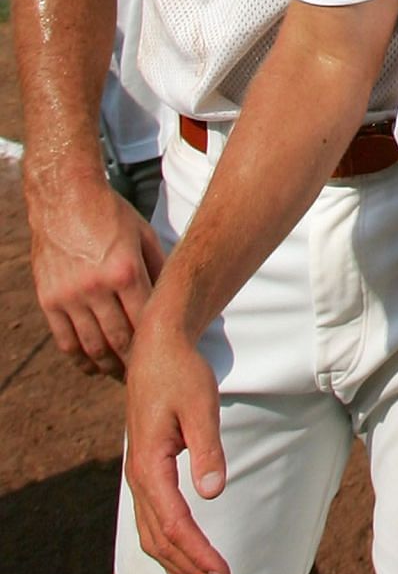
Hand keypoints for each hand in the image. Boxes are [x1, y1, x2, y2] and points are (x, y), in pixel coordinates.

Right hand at [26, 166, 165, 374]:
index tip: (164, 358)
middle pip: (118, 340)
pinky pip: (65, 340)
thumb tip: (173, 301)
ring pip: (91, 346)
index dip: (154, 345)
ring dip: (108, 366)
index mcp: (125, 271)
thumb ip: (159, 270)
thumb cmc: (111, 215)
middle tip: (145, 375)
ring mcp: (69, 295)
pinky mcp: (49, 300)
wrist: (65, 198)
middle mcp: (96, 287)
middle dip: (133, 363)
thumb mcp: (144, 236)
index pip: (144, 322)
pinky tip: (92, 366)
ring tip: (121, 374)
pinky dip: (79, 358)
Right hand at [125, 317, 232, 573]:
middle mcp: (139, 477)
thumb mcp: (200, 406)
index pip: (175, 525)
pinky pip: (152, 520)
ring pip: (153, 534)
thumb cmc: (182, 375)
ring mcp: (140, 476)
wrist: (157, 349)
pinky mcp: (146, 470)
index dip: (199, 554)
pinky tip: (182, 558)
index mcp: (149, 466)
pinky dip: (167, 545)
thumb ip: (207, 449)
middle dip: (193, 567)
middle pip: (161, 538)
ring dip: (181, 560)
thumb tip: (213, 492)